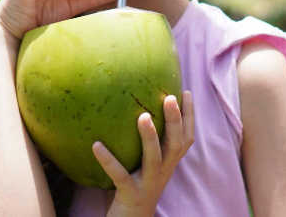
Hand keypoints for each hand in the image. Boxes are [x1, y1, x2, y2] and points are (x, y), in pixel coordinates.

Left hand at [96, 92, 194, 216]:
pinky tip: (96, 145)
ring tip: (143, 116)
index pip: (186, 138)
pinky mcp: (130, 194)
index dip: (189, 116)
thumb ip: (148, 143)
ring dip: (150, 137)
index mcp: (169, 163)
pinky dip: (108, 160)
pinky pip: (120, 175)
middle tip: (170, 97)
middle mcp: (164, 171)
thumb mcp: (147, 165)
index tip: (184, 92)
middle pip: (175, 145)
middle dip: (176, 121)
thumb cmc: (136, 187)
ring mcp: (148, 183)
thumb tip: (136, 109)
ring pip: (154, 159)